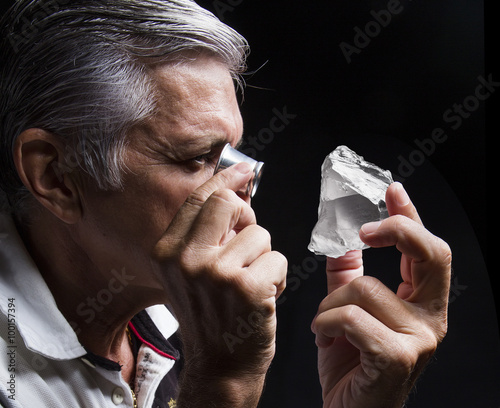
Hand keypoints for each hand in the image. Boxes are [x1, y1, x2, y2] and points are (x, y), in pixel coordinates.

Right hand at [151, 163, 286, 406]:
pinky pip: (278, 258)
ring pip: (260, 234)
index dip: (225, 179)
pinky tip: (264, 296)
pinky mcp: (247, 288)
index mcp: (167, 252)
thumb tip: (237, 193)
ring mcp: (216, 274)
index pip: (199, 198)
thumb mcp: (190, 272)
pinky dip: (279, 276)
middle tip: (248, 242)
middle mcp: (186, 260)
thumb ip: (206, 233)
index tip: (244, 170)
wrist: (220, 365)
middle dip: (247, 218)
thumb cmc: (211, 316)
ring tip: (253, 281)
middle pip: (229, 204)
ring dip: (264, 257)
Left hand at [311, 182, 450, 407]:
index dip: (410, 215)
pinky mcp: (398, 357)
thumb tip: (342, 241)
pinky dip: (326, 322)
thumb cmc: (350, 365)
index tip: (392, 190)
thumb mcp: (347, 312)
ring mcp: (420, 339)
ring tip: (322, 324)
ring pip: (366, 288)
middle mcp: (431, 319)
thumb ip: (348, 276)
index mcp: (421, 303)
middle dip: (397, 229)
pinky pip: (351, 316)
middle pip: (431, 253)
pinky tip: (322, 337)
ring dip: (330, 303)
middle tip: (364, 230)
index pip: (426, 249)